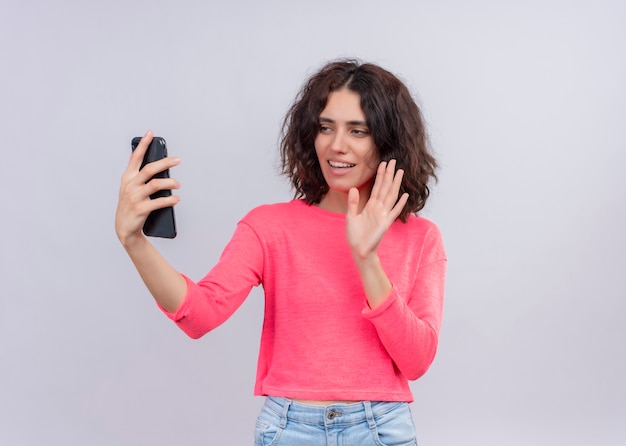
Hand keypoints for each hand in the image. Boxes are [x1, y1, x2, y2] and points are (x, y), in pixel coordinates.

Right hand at [115, 130, 180, 245]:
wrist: (124, 228)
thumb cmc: (130, 205)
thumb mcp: (128, 186)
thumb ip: (134, 171)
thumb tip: (138, 154)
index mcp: (128, 178)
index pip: (135, 158)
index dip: (143, 145)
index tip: (151, 133)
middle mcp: (130, 185)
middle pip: (149, 169)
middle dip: (164, 163)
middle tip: (177, 160)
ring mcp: (135, 198)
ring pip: (155, 184)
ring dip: (170, 183)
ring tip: (178, 185)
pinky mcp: (140, 210)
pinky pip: (158, 202)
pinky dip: (169, 200)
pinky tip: (176, 199)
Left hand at [346, 159, 408, 259]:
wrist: (359, 250)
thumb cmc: (355, 235)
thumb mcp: (350, 216)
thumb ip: (353, 203)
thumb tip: (353, 188)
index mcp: (370, 206)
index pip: (377, 187)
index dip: (380, 176)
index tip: (383, 164)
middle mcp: (378, 208)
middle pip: (385, 188)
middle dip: (389, 175)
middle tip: (393, 161)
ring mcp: (383, 215)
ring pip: (391, 196)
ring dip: (395, 184)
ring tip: (399, 172)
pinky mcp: (385, 223)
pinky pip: (394, 212)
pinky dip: (400, 204)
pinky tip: (405, 195)